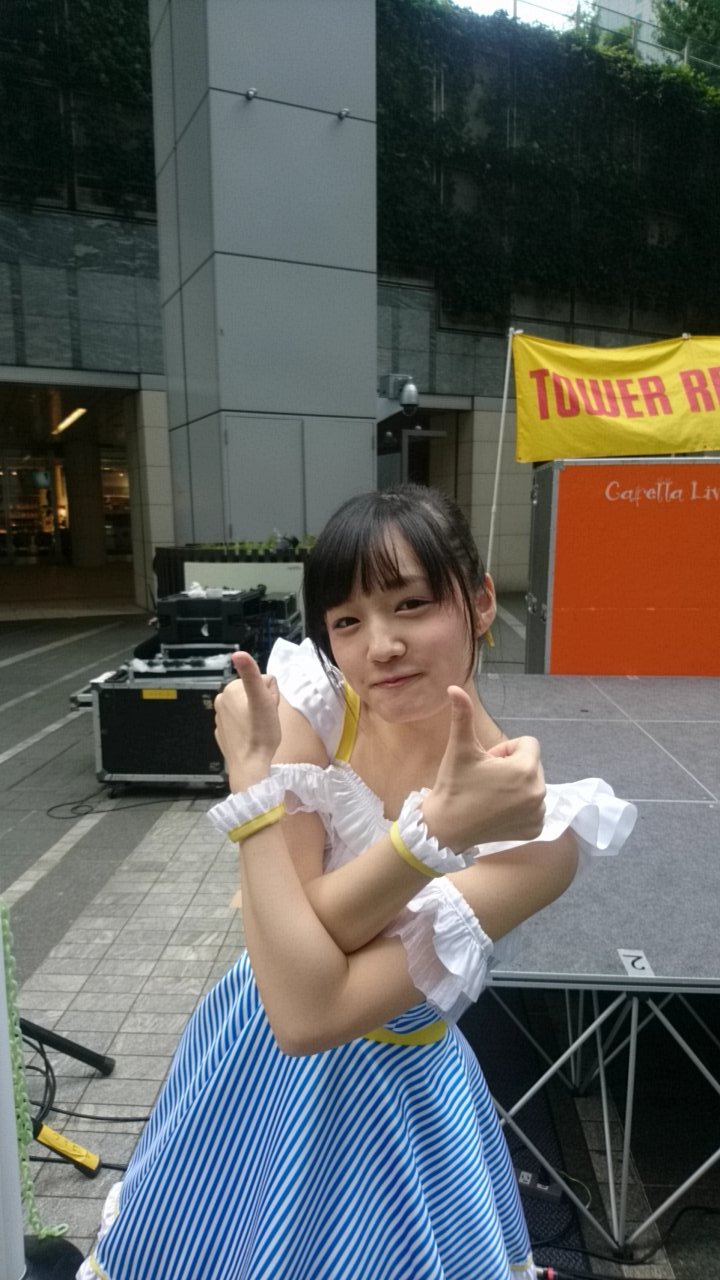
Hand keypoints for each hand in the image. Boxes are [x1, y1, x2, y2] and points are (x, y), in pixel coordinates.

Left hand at [214, 652, 281, 790]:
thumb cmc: (261, 733)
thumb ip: (251, 674)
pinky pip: (240, 723)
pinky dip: (248, 727)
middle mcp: (221, 701)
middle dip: (263, 704)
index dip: (271, 696)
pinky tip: (252, 737)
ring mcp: (220, 719)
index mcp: (231, 689)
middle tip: (266, 720)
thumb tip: (237, 653)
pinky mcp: (222, 734)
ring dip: (257, 716)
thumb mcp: (262, 700)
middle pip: (254, 694)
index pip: (263, 682)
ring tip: (261, 730)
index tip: (269, 710)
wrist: (250, 766)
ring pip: (248, 708)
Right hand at [421, 686, 545, 849]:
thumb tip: (454, 687)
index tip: (486, 762)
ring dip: (517, 787)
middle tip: (486, 779)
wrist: (446, 828)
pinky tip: (498, 811)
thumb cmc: (454, 785)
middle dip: (512, 767)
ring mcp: (538, 813)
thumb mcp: (460, 748)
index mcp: (525, 768)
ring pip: (532, 786)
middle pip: (531, 765)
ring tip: (490, 796)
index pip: (527, 744)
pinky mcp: (534, 829)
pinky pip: (534, 809)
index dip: (504, 750)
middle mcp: (539, 791)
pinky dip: (520, 808)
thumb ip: (463, 716)